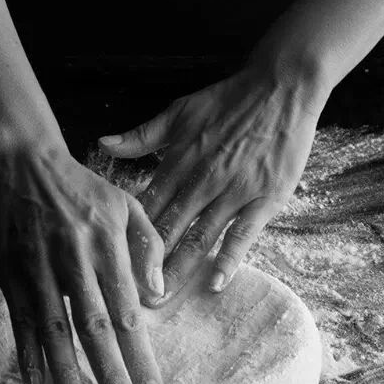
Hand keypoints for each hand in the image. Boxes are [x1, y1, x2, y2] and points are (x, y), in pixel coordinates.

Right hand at [0, 138, 164, 383]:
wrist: (22, 162)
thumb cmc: (81, 188)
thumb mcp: (126, 204)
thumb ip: (148, 247)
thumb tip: (157, 295)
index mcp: (107, 247)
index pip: (128, 313)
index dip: (140, 355)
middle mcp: (74, 261)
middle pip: (94, 327)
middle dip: (110, 372)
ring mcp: (38, 268)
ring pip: (54, 328)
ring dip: (66, 371)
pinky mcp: (10, 272)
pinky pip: (21, 318)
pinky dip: (27, 350)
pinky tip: (35, 379)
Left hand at [99, 63, 328, 300]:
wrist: (281, 86)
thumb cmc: (229, 101)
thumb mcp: (179, 111)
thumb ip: (141, 135)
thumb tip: (102, 144)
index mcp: (179, 162)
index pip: (147, 207)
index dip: (129, 236)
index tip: (114, 261)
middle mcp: (202, 180)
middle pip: (169, 228)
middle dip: (148, 263)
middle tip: (132, 294)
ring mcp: (234, 192)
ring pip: (200, 236)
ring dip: (180, 269)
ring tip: (163, 296)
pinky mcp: (265, 198)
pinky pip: (243, 234)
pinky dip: (229, 259)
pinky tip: (215, 283)